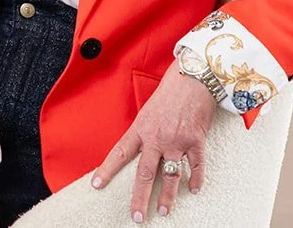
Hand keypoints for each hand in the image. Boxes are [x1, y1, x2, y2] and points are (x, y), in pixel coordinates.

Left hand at [92, 67, 216, 221]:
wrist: (191, 79)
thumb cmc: (168, 94)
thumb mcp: (147, 111)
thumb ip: (143, 132)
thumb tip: (138, 151)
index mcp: (140, 129)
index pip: (119, 153)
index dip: (107, 170)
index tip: (96, 185)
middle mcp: (156, 138)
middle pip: (144, 173)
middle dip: (139, 198)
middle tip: (136, 217)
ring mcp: (177, 141)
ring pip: (170, 176)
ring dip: (167, 197)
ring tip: (163, 212)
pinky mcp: (196, 141)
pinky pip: (195, 166)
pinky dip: (196, 179)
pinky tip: (193, 190)